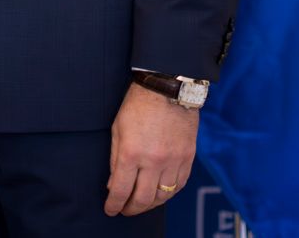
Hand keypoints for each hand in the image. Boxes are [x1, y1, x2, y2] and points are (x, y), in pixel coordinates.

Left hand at [104, 81, 197, 216]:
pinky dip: (168, 193)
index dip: (114, 204)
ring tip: (141, 203)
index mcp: (132, 153)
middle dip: (131, 209)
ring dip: (150, 204)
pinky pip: (179, 185)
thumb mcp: (117, 130)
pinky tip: (160, 193)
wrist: (167, 89)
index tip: (110, 210)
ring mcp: (173, 160)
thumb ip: (115, 160)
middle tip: (125, 210)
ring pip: (163, 196)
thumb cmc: (137, 106)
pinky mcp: (188, 158)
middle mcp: (154, 161)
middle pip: (143, 199)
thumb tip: (114, 185)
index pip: (121, 190)